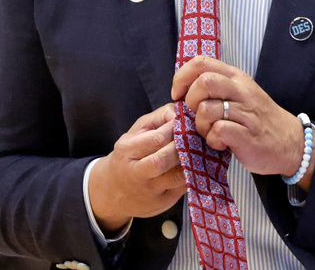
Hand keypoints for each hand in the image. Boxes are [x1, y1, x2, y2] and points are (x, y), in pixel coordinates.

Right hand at [87, 103, 185, 233]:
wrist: (113, 191)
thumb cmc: (130, 154)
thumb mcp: (136, 132)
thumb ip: (158, 118)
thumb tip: (181, 113)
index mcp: (127, 150)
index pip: (156, 139)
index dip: (176, 130)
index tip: (188, 123)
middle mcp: (136, 173)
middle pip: (163, 160)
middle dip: (184, 146)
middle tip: (198, 137)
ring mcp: (149, 191)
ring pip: (176, 177)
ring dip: (192, 162)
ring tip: (201, 150)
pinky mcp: (162, 203)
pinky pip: (183, 188)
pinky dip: (194, 175)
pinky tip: (198, 165)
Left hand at [171, 56, 313, 186]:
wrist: (290, 143)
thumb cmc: (258, 120)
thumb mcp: (240, 94)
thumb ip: (217, 87)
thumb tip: (184, 88)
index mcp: (236, 78)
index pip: (201, 63)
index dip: (182, 77)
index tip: (178, 95)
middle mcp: (242, 91)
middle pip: (204, 82)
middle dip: (190, 101)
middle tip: (197, 115)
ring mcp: (246, 113)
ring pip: (207, 109)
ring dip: (201, 125)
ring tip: (210, 132)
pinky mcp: (247, 136)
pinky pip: (218, 131)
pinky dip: (213, 140)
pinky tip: (220, 143)